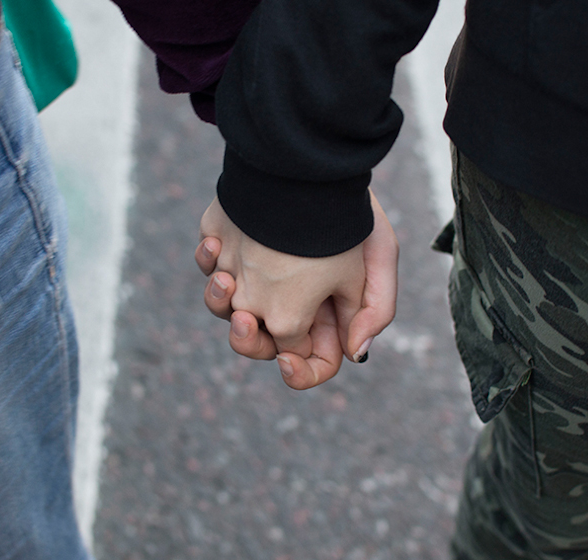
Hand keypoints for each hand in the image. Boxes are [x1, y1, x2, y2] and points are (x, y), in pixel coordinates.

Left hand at [195, 191, 398, 388]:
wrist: (309, 159)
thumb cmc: (347, 208)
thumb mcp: (379, 254)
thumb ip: (376, 307)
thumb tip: (355, 352)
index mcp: (324, 310)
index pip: (315, 360)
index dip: (302, 372)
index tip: (287, 360)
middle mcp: (287, 300)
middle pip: (262, 346)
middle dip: (248, 342)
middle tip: (244, 320)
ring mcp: (255, 278)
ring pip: (228, 314)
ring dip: (221, 303)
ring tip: (225, 278)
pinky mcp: (229, 252)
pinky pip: (210, 271)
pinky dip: (208, 262)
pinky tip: (215, 246)